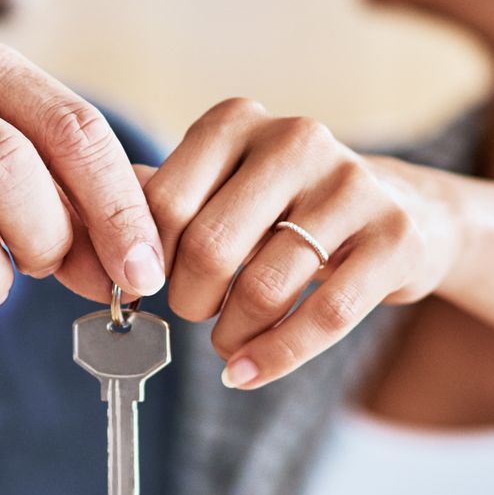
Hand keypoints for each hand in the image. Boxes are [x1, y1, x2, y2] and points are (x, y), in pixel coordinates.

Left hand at [143, 99, 456, 388]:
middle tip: (194, 314)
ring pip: (265, 287)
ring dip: (232, 335)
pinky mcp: (395, 234)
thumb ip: (160, 201)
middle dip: (189, 301)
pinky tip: (250, 373)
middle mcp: (296, 139)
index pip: (165, 203)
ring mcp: (352, 184)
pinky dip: (277, 357)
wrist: (403, 210)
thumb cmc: (288, 208)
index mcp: (237, 121)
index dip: (147, 261)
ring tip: (228, 343)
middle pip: (209, 247)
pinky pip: (326, 315)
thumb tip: (90, 233)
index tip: (147, 289)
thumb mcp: (223, 187)